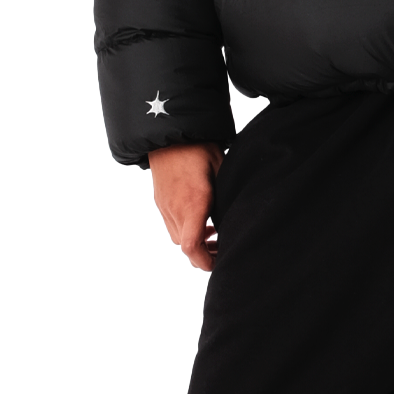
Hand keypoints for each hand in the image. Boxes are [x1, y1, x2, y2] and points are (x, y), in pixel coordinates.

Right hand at [149, 143, 221, 270]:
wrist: (168, 132)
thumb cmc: (199, 147)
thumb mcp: (221, 171)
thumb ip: (225, 199)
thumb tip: (234, 221)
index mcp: (193, 202)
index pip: (192, 246)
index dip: (205, 261)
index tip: (219, 262)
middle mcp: (175, 208)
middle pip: (185, 247)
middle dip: (203, 254)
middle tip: (222, 248)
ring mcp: (164, 206)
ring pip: (177, 237)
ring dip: (194, 241)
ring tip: (212, 233)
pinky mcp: (160, 201)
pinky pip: (172, 224)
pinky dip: (186, 228)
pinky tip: (200, 218)